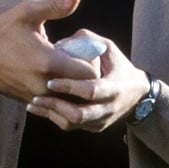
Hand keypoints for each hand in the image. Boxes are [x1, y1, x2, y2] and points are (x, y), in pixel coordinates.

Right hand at [0, 0, 98, 103]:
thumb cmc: (1, 32)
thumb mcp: (27, 13)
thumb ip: (56, 5)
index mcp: (49, 62)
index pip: (90, 74)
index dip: (92, 63)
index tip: (84, 53)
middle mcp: (45, 84)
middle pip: (82, 90)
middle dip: (84, 77)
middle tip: (77, 62)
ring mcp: (35, 96)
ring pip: (67, 100)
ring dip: (70, 88)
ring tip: (65, 72)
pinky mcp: (27, 101)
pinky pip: (52, 104)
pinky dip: (56, 95)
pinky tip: (50, 78)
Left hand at [28, 32, 150, 131]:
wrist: (136, 94)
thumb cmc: (118, 65)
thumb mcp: (108, 48)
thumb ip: (87, 40)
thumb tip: (60, 43)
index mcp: (114, 88)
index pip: (90, 91)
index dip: (70, 87)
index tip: (51, 81)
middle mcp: (108, 108)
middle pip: (79, 115)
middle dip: (56, 106)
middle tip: (36, 97)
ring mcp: (101, 121)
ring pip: (72, 124)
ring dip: (51, 114)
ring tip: (32, 104)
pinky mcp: (94, 127)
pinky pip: (71, 127)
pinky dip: (54, 118)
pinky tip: (39, 109)